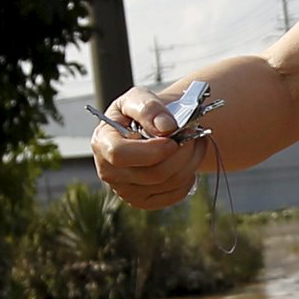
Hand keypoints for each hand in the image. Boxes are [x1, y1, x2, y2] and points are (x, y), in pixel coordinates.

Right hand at [91, 84, 207, 211]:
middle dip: (181, 152)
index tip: (173, 139)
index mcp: (103, 143)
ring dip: (190, 161)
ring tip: (195, 142)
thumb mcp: (138, 98)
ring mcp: (125, 190)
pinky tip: (188, 161)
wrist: (149, 128)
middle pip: (152, 173)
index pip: (120, 155)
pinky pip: (174, 195)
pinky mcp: (143, 201)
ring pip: (168, 184)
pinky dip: (189, 177)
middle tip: (193, 133)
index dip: (151, 150)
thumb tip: (166, 128)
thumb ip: (149, 108)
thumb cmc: (140, 112)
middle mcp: (109, 171)